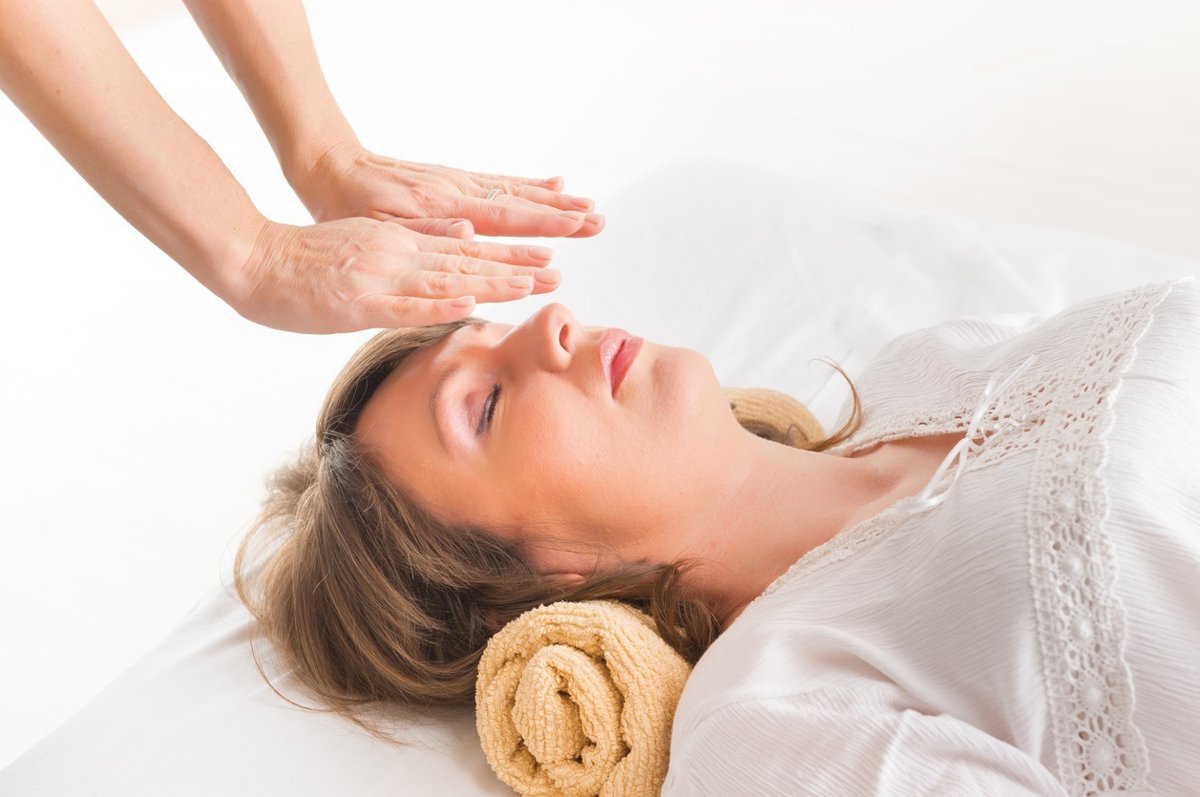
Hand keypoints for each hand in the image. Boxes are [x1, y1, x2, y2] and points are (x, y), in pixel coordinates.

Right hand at [231, 217, 561, 332]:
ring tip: (532, 284)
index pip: (465, 251)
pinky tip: (469, 301)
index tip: (545, 262)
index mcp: (401, 242)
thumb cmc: (308, 260)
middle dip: (515, 267)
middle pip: (467, 261)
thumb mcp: (368, 240)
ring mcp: (381, 274)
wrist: (255, 259)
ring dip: (491, 281)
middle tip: (557, 272)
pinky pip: (405, 302)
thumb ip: (415, 237)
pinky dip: (438, 302)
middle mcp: (399, 252)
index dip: (508, 257)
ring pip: (446, 277)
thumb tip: (463, 233)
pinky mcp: (359, 297)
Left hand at [290, 141, 604, 238]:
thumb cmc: (349, 204)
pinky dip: (525, 185)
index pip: (506, 218)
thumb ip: (425, 233)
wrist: (329, 166)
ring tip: (585, 205)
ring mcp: (456, 183)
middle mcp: (457, 192)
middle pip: (519, 203)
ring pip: (512, 191)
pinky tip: (546, 185)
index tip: (578, 228)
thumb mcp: (378, 228)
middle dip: (560, 213)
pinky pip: (496, 183)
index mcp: (444, 208)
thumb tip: (472, 236)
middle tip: (599, 221)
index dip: (544, 225)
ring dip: (551, 200)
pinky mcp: (450, 180)